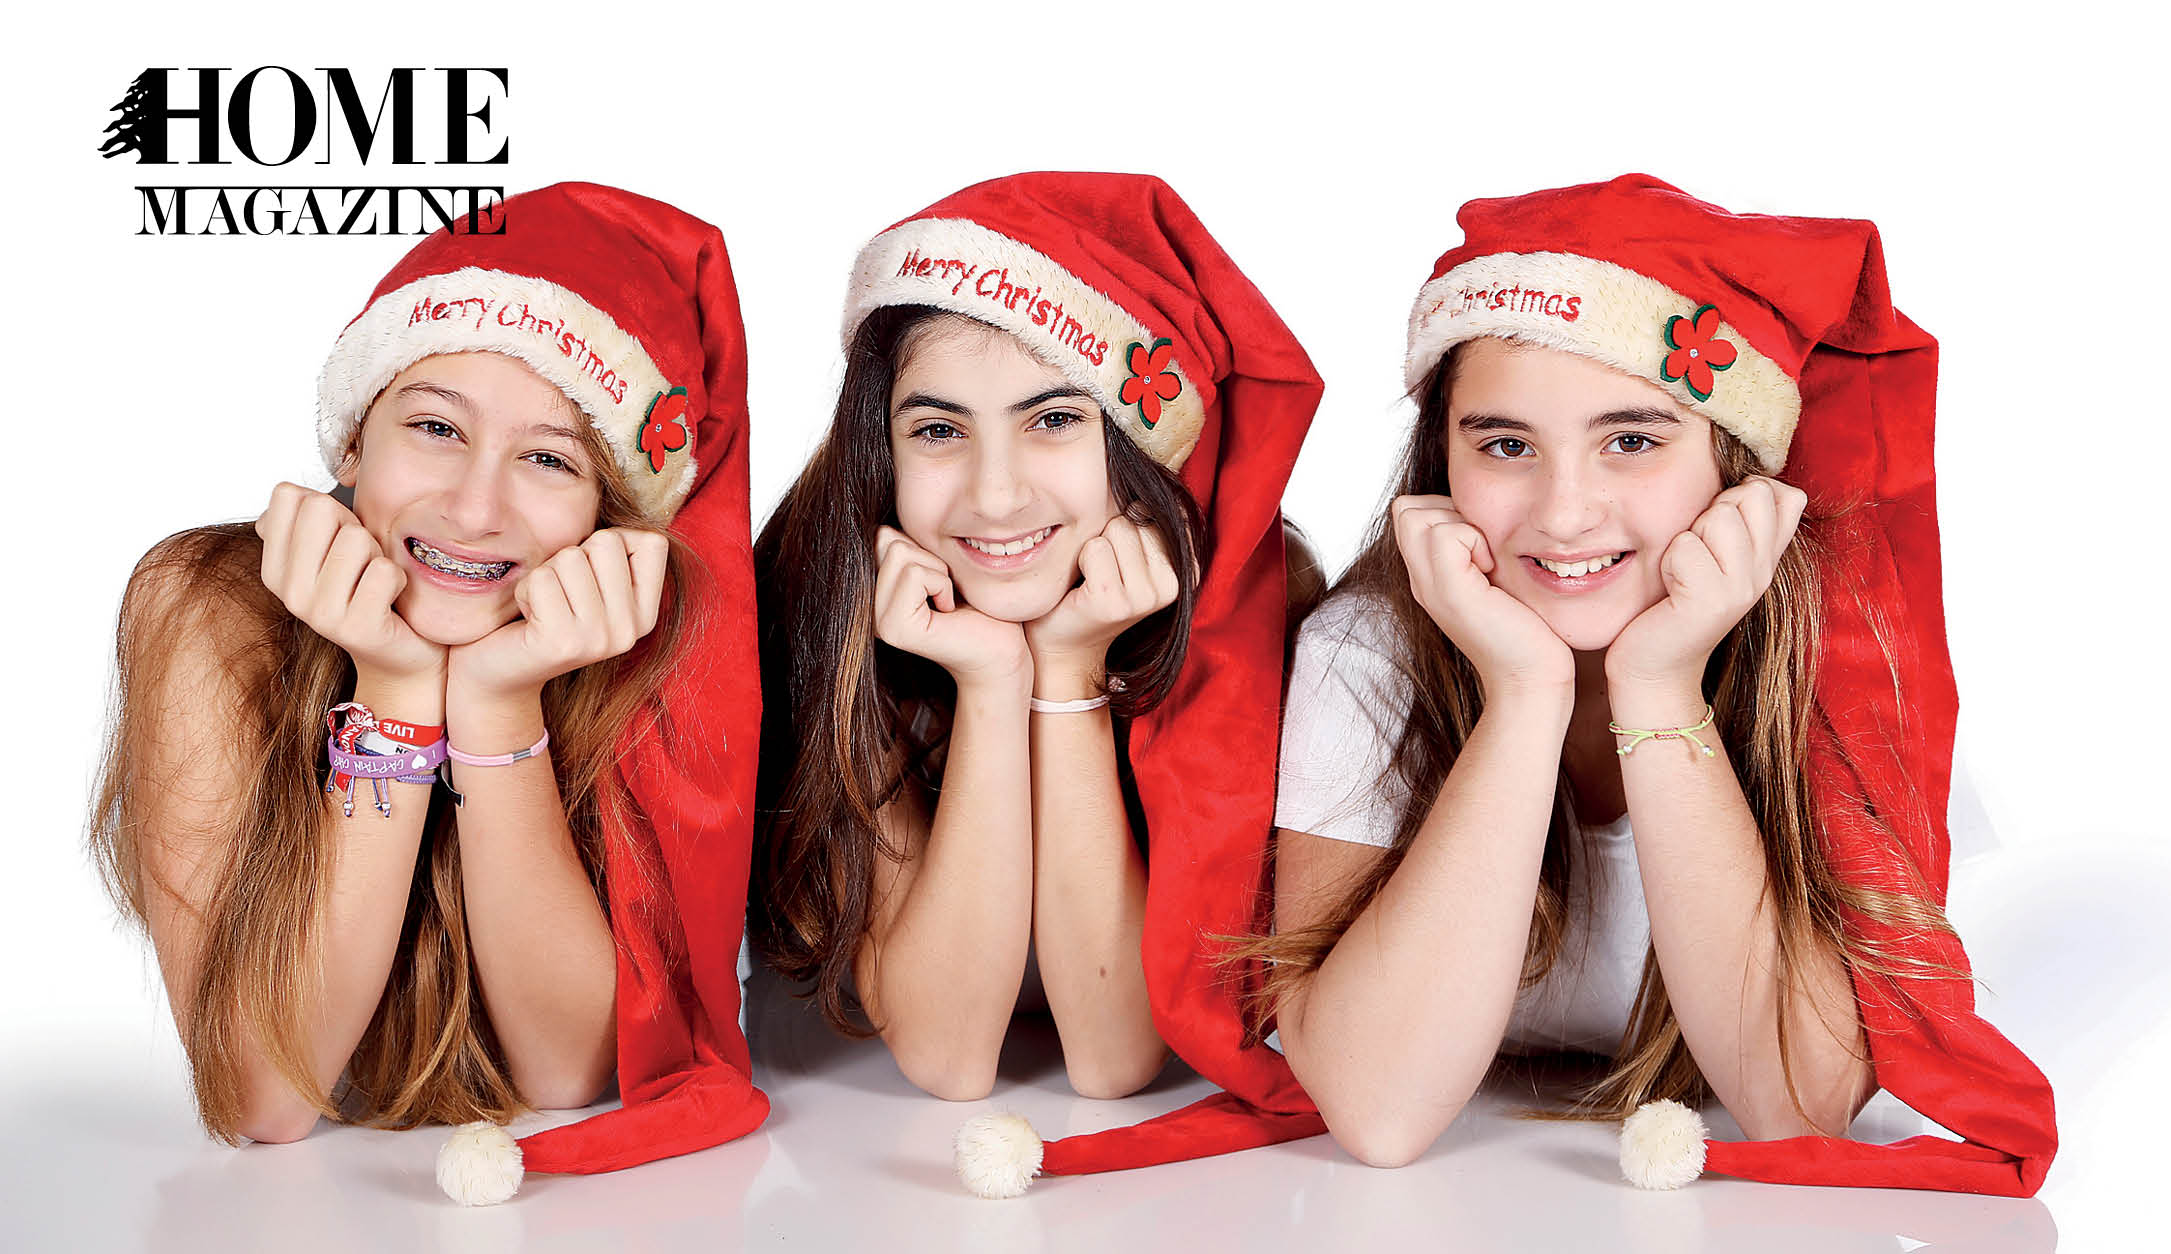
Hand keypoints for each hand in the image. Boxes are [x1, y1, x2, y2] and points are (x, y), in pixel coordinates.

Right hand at [254, 482, 442, 684]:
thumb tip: (287, 493)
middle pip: (321, 509)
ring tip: (377, 582)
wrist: (398, 657)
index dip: (326, 507)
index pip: (287, 496)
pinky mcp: (357, 628)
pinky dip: (398, 578)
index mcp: (275, 569)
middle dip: (353, 526)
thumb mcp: (331, 552)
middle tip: (364, 560)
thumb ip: (303, 521)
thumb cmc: (369, 592)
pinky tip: (391, 599)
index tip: (338, 540)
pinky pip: (384, 570)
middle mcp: (290, 592)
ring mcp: (320, 613)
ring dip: (379, 555)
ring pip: (356, 538)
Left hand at [447, 528, 669, 701]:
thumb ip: (610, 556)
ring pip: (570, 557)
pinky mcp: (563, 642)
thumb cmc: (541, 615)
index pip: (652, 542)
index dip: (613, 540)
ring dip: (544, 574)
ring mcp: (599, 638)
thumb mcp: (589, 585)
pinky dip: (525, 590)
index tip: (589, 571)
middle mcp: (630, 630)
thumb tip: (610, 498)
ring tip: (541, 606)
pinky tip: (527, 618)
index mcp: (644, 614)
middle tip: (559, 593)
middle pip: (606, 542)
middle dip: (571, 556)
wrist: (500, 675)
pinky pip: (542, 578)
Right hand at [872, 526, 1030, 689]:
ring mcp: (880, 622)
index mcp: (875, 593)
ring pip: (901, 554)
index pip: (883, 536)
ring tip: (947, 602)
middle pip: (888, 541)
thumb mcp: (937, 563)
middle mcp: (870, 609)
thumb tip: (883, 530)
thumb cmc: (976, 604)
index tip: (940, 580)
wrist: (1000, 648)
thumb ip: (907, 546)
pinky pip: (915, 574)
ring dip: (938, 572)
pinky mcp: (896, 628)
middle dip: (929, 558)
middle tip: (946, 592)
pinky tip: (948, 611)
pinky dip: (942, 584)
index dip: (922, 548)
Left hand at [1022, 516, 1178, 690]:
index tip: (1120, 561)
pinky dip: (1081, 561)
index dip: (1125, 528)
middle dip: (1109, 536)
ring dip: (1094, 548)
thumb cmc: (1093, 587)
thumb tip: (1141, 495)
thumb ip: (1146, 521)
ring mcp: (1146, 597)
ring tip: (1094, 578)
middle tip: (1102, 572)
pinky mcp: (1116, 603)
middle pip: (1135, 518)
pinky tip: (1083, 588)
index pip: (1155, 510)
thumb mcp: (1129, 551)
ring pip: (1117, 530)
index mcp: (1185, 568)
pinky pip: (1095, 549)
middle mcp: (1174, 585)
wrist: (1064, 641)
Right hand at [1392, 494, 1571, 694]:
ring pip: (1416, 515)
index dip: (1442, 510)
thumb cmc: (1525, 630)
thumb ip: (1475, 548)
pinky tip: (1492, 570)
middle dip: (1446, 510)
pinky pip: (1445, 534)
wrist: (1531, 677)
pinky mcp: (1449, 591)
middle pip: (1405, 509)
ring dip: (1460, 524)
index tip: (1477, 542)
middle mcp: (1420, 580)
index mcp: (1428, 575)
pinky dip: (1474, 539)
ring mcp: (1429, 586)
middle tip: (1480, 547)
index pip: (1409, 513)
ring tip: (1486, 561)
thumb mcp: (1492, 578)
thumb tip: (1478, 510)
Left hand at [1606, 476, 1807, 687]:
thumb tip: (1772, 482)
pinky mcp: (1711, 602)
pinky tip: (1670, 590)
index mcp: (1768, 557)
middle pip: (1752, 494)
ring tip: (1681, 573)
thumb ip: (1741, 521)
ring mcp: (1742, 588)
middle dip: (1712, 513)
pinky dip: (1668, 561)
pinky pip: (1685, 546)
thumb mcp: (1714, 556)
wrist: (1654, 666)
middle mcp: (1764, 572)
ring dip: (1687, 538)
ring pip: (1720, 516)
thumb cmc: (1674, 602)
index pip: (1784, 494)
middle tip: (1694, 555)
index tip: (1717, 533)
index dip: (1743, 497)